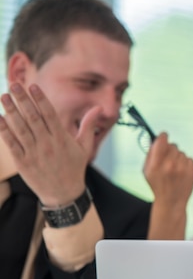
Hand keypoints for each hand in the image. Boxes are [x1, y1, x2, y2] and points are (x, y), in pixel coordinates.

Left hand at [0, 83, 96, 203]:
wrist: (64, 194)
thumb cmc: (74, 167)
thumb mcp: (84, 147)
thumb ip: (88, 125)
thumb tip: (98, 108)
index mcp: (62, 139)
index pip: (49, 114)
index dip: (40, 99)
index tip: (33, 86)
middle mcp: (47, 144)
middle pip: (33, 118)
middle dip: (23, 100)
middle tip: (14, 84)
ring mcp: (34, 153)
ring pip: (20, 128)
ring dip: (11, 111)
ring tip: (4, 96)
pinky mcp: (23, 163)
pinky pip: (12, 144)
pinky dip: (5, 131)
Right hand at [144, 133, 192, 238]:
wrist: (171, 202)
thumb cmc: (157, 185)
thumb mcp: (147, 171)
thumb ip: (151, 154)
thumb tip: (156, 139)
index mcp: (156, 164)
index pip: (162, 140)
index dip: (163, 137)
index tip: (163, 138)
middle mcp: (169, 164)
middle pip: (173, 145)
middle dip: (170, 150)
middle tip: (167, 160)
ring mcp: (182, 167)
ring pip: (181, 152)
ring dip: (178, 158)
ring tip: (174, 170)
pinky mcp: (192, 170)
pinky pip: (189, 158)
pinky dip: (186, 164)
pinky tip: (181, 173)